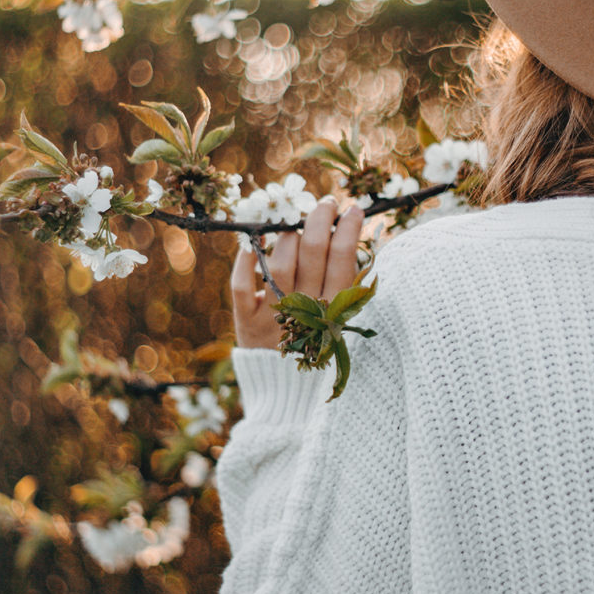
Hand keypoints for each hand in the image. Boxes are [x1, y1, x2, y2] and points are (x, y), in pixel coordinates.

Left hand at [230, 196, 364, 348]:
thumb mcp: (339, 319)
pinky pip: (243, 284)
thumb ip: (344, 283)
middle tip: (325, 203)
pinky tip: (252, 241)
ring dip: (287, 236)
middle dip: (320, 218)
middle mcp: (307, 309)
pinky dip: (246, 261)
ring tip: (293, 226)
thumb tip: (347, 234)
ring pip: (281, 262)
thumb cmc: (318, 344)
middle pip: (313, 251)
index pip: (343, 257)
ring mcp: (276, 314)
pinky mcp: (248, 320)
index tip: (351, 209)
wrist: (288, 390)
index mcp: (335, 308)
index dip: (348, 228)